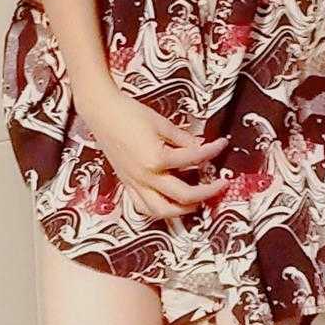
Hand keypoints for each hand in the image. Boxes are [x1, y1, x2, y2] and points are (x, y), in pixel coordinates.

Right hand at [79, 79, 229, 220]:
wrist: (102, 113)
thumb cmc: (129, 114)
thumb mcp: (161, 123)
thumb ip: (183, 138)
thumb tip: (200, 147)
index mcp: (156, 158)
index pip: (193, 158)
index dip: (212, 151)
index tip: (222, 144)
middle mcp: (146, 176)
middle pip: (183, 195)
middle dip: (207, 192)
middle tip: (220, 185)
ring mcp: (135, 183)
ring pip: (162, 210)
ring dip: (182, 210)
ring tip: (196, 202)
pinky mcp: (127, 184)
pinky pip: (143, 207)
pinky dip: (159, 210)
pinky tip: (169, 203)